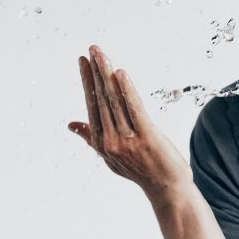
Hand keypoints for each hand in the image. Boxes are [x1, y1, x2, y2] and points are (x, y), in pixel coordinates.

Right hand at [68, 45, 193, 201]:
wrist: (166, 188)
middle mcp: (110, 140)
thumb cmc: (141, 170)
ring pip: (115, 100)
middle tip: (92, 49)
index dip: (87, 81)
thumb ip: (91, 139)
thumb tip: (71, 124)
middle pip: (101, 99)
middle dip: (96, 72)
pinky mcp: (147, 137)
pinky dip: (127, 89)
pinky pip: (134, 108)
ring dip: (107, 74)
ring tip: (102, 55)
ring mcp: (127, 139)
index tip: (83, 61)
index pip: (91, 104)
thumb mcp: (110, 157)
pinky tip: (121, 73)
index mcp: (101, 142)